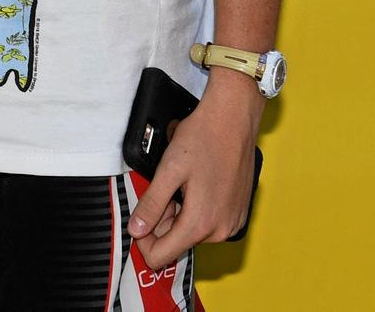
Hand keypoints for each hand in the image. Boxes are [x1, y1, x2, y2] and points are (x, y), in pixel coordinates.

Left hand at [131, 79, 262, 269]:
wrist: (234, 118)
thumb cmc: (203, 138)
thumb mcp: (168, 170)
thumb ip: (152, 204)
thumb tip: (136, 230)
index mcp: (200, 224)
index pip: (161, 256)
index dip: (142, 239)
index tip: (138, 217)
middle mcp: (220, 231)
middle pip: (176, 241)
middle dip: (162, 219)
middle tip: (162, 186)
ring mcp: (232, 223)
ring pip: (191, 231)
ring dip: (178, 211)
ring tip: (179, 181)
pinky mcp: (238, 213)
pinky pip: (209, 222)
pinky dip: (195, 207)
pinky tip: (194, 183)